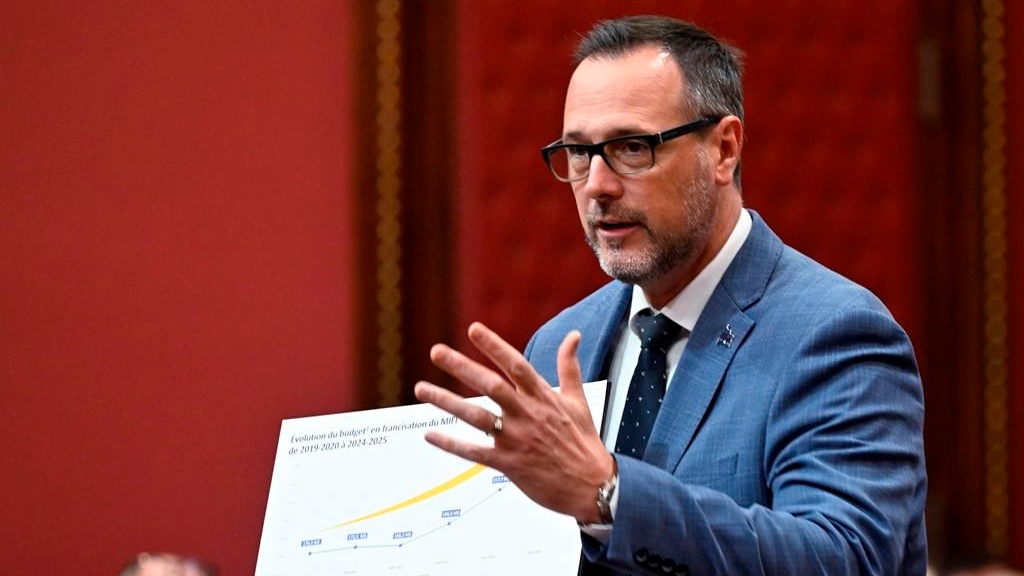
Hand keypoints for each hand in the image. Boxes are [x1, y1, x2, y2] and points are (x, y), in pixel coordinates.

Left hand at [413, 322, 614, 522]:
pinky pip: (474, 453)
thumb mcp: (578, 400)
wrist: (593, 486)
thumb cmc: (583, 442)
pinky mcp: (509, 464)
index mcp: (543, 397)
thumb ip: (569, 366)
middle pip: (490, 386)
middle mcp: (527, 415)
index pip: (515, 365)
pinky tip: (430, 434)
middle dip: (461, 367)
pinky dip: (451, 444)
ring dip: (446, 402)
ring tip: (421, 389)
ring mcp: (517, 440)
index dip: (495, 346)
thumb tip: (573, 335)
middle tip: (436, 351)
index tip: (474, 329)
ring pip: (476, 417)